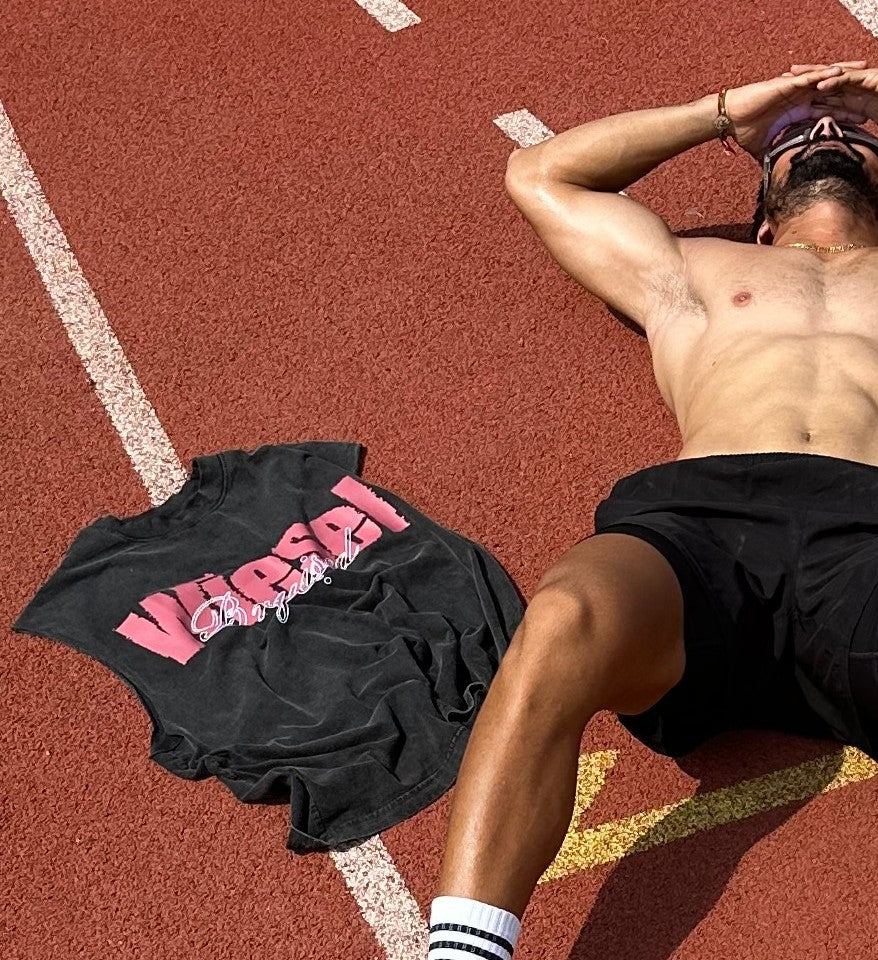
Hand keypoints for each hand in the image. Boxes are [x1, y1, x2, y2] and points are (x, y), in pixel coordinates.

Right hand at [724, 65, 869, 162]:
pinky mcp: (786, 84)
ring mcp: (793, 89)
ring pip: (824, 78)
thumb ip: (773, 157)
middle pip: (831, 90)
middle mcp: (798, 97)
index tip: (861, 118)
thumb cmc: (743, 131)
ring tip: (863, 70)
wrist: (728, 119)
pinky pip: (809, 77)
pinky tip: (840, 70)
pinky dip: (824, 73)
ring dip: (844, 74)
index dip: (844, 112)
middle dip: (851, 89)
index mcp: (797, 110)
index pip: (826, 110)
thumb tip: (776, 177)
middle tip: (871, 87)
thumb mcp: (764, 149)